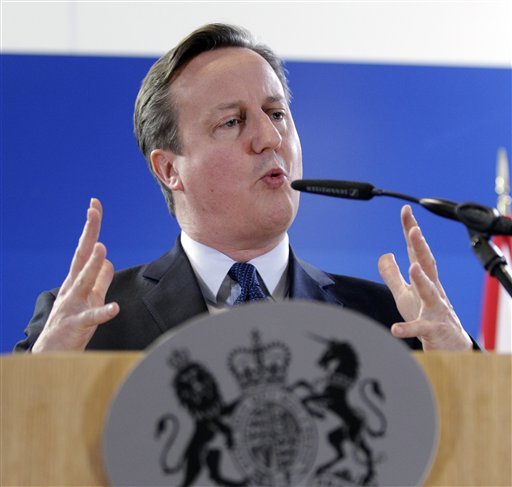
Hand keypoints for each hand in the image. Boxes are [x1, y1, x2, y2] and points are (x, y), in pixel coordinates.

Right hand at [32, 199, 118, 351]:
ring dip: (92, 265)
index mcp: (77, 281)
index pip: (85, 249)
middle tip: (93, 212)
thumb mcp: (89, 298)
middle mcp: (72, 288)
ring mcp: (73, 305)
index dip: (91, 228)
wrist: (52, 354)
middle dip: (88, 234)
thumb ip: (100, 280)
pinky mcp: (77, 324)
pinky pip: (92, 317)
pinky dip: (103, 312)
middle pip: (80, 257)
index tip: (95, 206)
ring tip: (102, 249)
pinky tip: (114, 308)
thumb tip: (108, 262)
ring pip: (83, 282)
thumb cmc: (72, 324)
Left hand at [378, 205, 471, 350]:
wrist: (450, 346)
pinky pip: (421, 329)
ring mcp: (435, 310)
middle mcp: (432, 290)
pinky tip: (395, 329)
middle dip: (421, 248)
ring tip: (413, 268)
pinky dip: (409, 329)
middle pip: (427, 265)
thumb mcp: (404, 294)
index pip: (416, 251)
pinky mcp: (433, 330)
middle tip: (414, 230)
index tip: (406, 209)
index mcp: (424, 280)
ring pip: (430, 293)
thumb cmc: (426, 316)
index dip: (411, 230)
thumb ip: (392, 275)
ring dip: (422, 280)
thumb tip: (385, 255)